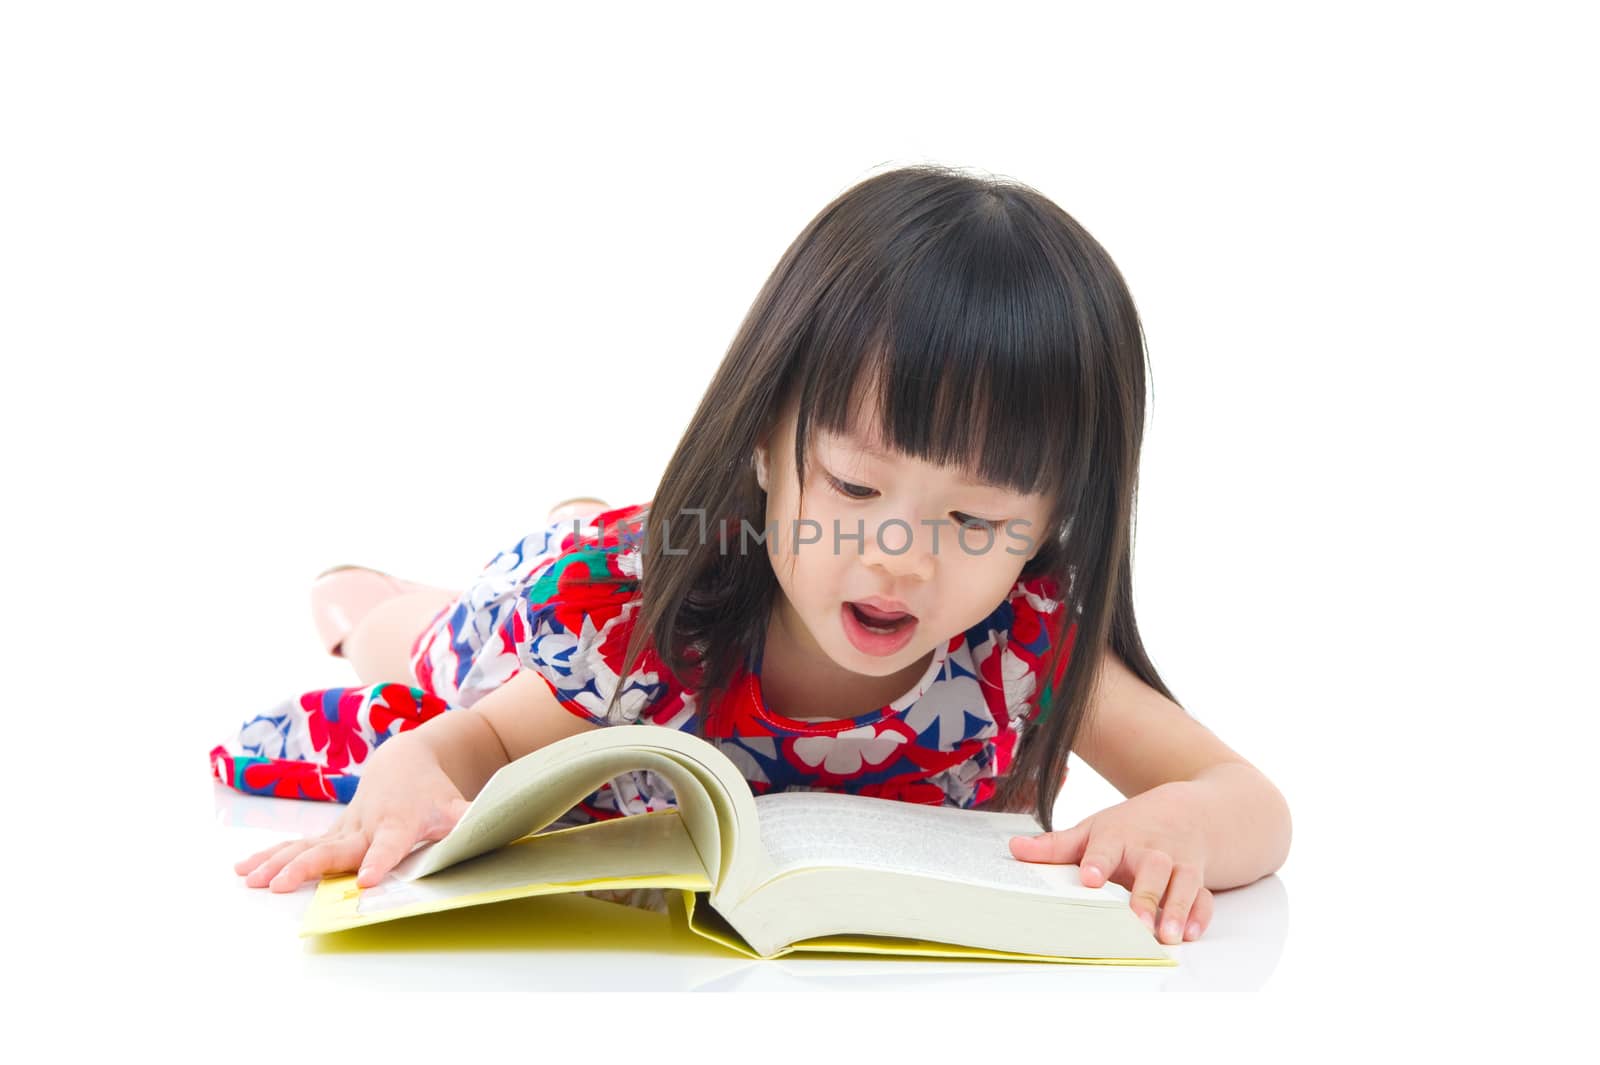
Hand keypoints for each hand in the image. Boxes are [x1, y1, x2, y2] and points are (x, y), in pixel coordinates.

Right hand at [233, 734, 469, 892]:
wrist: (405, 759)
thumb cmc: (434, 791)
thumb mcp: (456, 805)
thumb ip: (469, 820)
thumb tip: (489, 827)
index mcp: (399, 823)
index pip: (388, 844)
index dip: (378, 861)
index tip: (365, 881)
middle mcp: (366, 825)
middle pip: (336, 848)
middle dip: (308, 867)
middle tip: (282, 884)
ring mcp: (344, 828)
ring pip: (308, 846)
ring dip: (279, 862)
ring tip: (252, 880)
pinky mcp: (331, 832)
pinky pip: (298, 846)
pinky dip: (270, 856)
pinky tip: (243, 871)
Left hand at [1008, 780, 1212, 944]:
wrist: (1188, 811)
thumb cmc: (1132, 826)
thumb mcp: (1093, 829)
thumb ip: (1057, 845)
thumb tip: (1015, 850)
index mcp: (1119, 836)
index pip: (1106, 848)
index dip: (1097, 862)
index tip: (1090, 878)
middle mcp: (1151, 849)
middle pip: (1151, 869)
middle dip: (1145, 896)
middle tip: (1137, 923)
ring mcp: (1179, 863)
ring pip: (1183, 883)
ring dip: (1177, 909)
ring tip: (1167, 936)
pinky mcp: (1199, 878)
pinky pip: (1205, 896)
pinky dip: (1202, 914)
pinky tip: (1192, 933)